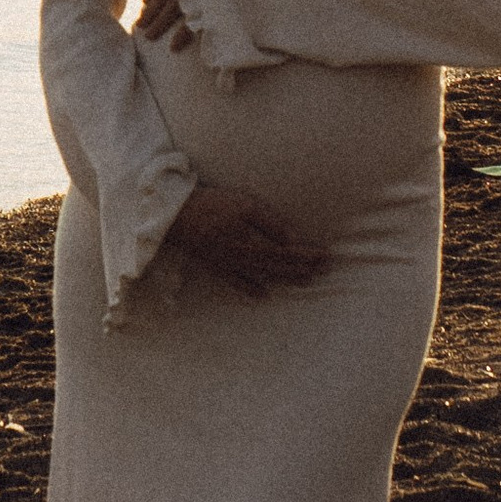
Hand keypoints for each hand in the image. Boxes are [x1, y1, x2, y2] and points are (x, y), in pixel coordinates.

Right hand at [169, 185, 327, 302]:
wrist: (175, 217)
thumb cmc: (212, 206)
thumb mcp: (245, 206)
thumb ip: (271, 223)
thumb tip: (293, 240)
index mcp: (253, 242)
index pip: (287, 251)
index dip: (307, 254)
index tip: (325, 256)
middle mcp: (244, 258)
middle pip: (278, 265)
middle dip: (303, 268)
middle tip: (324, 270)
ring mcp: (229, 264)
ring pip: (263, 275)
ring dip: (285, 279)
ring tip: (305, 281)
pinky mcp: (216, 265)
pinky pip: (236, 282)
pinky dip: (250, 289)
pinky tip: (262, 296)